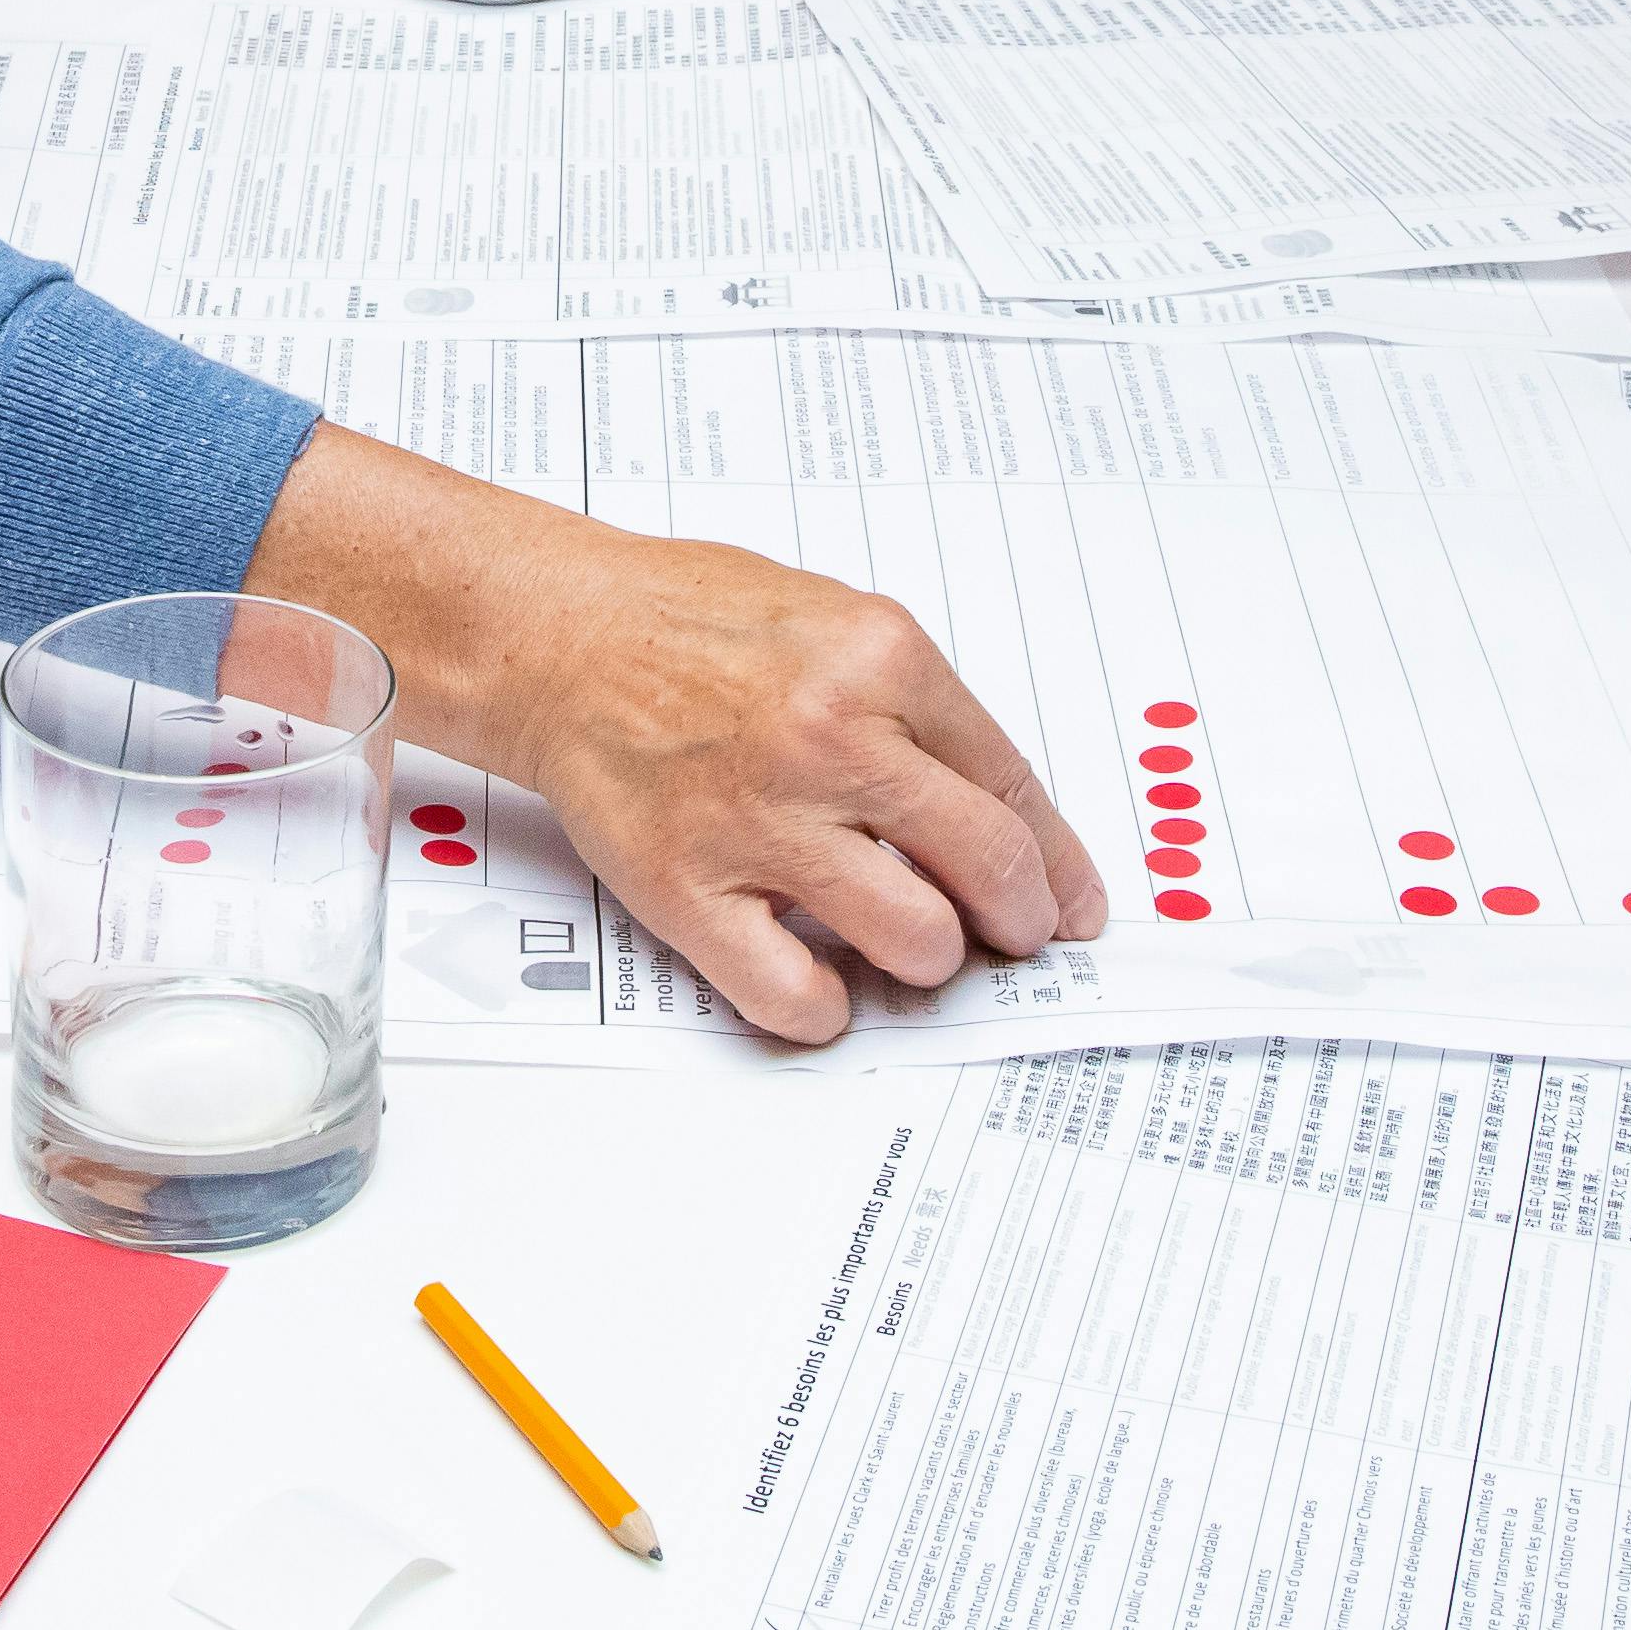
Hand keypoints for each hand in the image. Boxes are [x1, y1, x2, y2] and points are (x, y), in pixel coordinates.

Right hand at [245, 426, 1103, 1045]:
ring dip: (927, 958)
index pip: (1011, 786)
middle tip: (1009, 937)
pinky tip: (822, 980)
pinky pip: (795, 995)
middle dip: (1017, 922)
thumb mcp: (838, 621)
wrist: (558, 637)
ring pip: (915, 941)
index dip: (1059, 864)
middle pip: (987, 869)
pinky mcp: (689, 888)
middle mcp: (831, 738)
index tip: (1071, 905)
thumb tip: (1005, 817)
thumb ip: (922, 710)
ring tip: (905, 940)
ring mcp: (759, 819)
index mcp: (881, 659)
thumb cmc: (689, 625)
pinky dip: (825, 1008)